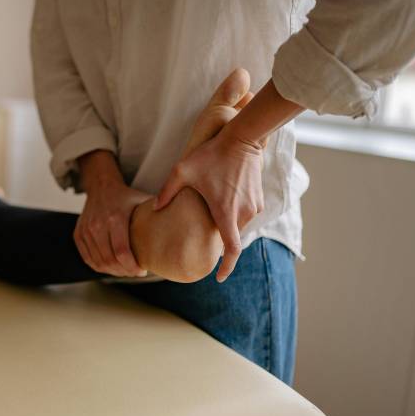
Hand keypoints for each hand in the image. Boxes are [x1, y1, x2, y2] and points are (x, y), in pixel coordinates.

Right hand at [75, 161, 151, 276]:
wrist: (101, 187)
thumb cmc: (126, 197)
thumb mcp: (143, 201)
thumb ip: (161, 212)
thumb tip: (184, 226)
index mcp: (115, 218)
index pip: (121, 252)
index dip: (132, 267)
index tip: (142, 270)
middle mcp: (97, 225)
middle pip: (109, 260)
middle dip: (124, 271)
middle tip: (136, 272)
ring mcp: (85, 230)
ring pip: (98, 262)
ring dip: (113, 271)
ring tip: (126, 270)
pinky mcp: (78, 235)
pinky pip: (88, 259)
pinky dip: (100, 267)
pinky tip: (112, 267)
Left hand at [154, 129, 264, 282]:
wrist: (243, 137)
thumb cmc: (212, 154)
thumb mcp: (182, 170)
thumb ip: (167, 191)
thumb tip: (155, 208)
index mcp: (225, 212)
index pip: (232, 250)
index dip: (227, 267)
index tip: (219, 278)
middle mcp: (243, 213)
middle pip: (231, 236)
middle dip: (218, 239)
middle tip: (201, 233)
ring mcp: (254, 207)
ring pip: (238, 225)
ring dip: (226, 224)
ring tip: (211, 211)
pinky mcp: (259, 199)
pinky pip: (245, 214)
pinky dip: (234, 214)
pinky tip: (222, 200)